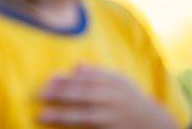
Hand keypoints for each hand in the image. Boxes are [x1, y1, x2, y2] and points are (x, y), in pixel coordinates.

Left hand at [38, 65, 177, 127]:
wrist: (154, 123)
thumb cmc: (130, 98)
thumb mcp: (118, 81)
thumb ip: (97, 73)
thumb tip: (75, 66)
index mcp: (113, 83)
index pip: (84, 80)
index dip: (64, 81)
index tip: (47, 81)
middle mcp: (112, 100)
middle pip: (81, 96)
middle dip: (58, 96)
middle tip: (37, 95)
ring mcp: (112, 118)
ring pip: (83, 117)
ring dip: (60, 116)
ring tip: (41, 116)